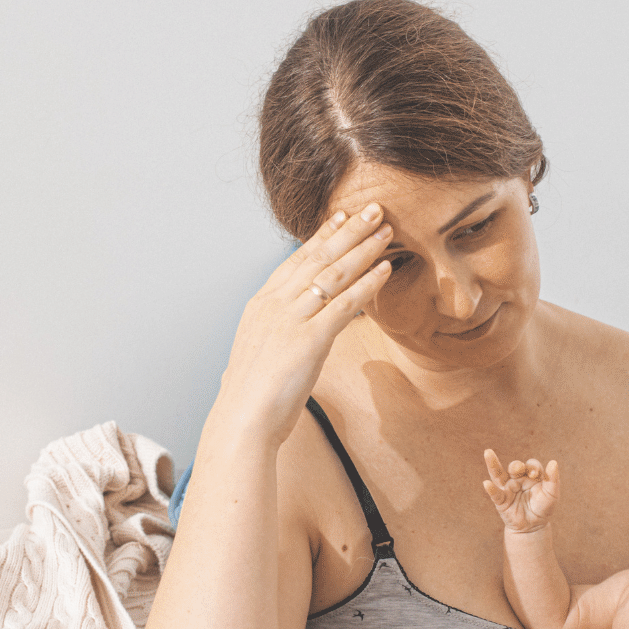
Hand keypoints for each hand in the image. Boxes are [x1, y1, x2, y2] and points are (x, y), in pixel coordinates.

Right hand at [210, 205, 394, 445]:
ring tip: (386, 230)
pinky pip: (345, 304)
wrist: (242, 420)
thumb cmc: (251, 396)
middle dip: (348, 231)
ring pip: (333, 274)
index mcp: (261, 305)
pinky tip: (386, 269)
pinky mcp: (309, 339)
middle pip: (317, 258)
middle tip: (372, 208)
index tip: (340, 217)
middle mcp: (274, 304)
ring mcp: (291, 319)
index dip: (321, 236)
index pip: (295, 260)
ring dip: (363, 249)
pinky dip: (368, 284)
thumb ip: (275, 336)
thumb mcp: (259, 354)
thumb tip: (287, 337)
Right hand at [482, 451, 558, 532]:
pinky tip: (487, 484)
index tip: (534, 474)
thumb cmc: (543, 508)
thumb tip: (553, 462)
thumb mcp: (552, 494)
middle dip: (516, 466)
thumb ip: (553, 479)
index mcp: (530, 475)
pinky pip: (495, 494)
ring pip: (498, 474)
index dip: (532, 467)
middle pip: (514, 467)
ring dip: (493, 464)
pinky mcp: (500, 501)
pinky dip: (491, 489)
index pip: (530, 465)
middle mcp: (517, 479)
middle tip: (518, 468)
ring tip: (488, 452)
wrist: (533, 526)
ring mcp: (507, 488)